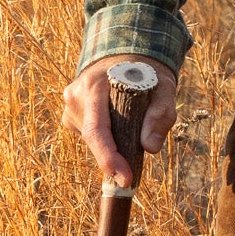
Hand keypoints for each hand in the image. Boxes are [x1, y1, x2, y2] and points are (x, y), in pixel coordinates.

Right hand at [63, 55, 178, 186]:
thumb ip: (161, 114)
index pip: (96, 130)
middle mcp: (75, 96)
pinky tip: (116, 124)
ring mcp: (70, 106)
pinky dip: (106, 139)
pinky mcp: (71, 115)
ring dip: (112, 145)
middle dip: (114, 158)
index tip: (125, 179)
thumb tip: (150, 148)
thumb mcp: (164, 86)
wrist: (124, 56)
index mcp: (94, 85)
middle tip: (133, 170)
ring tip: (128, 125)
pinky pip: (90, 137)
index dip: (109, 158)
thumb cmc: (146, 72)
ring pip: (93, 141)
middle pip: (94, 139)